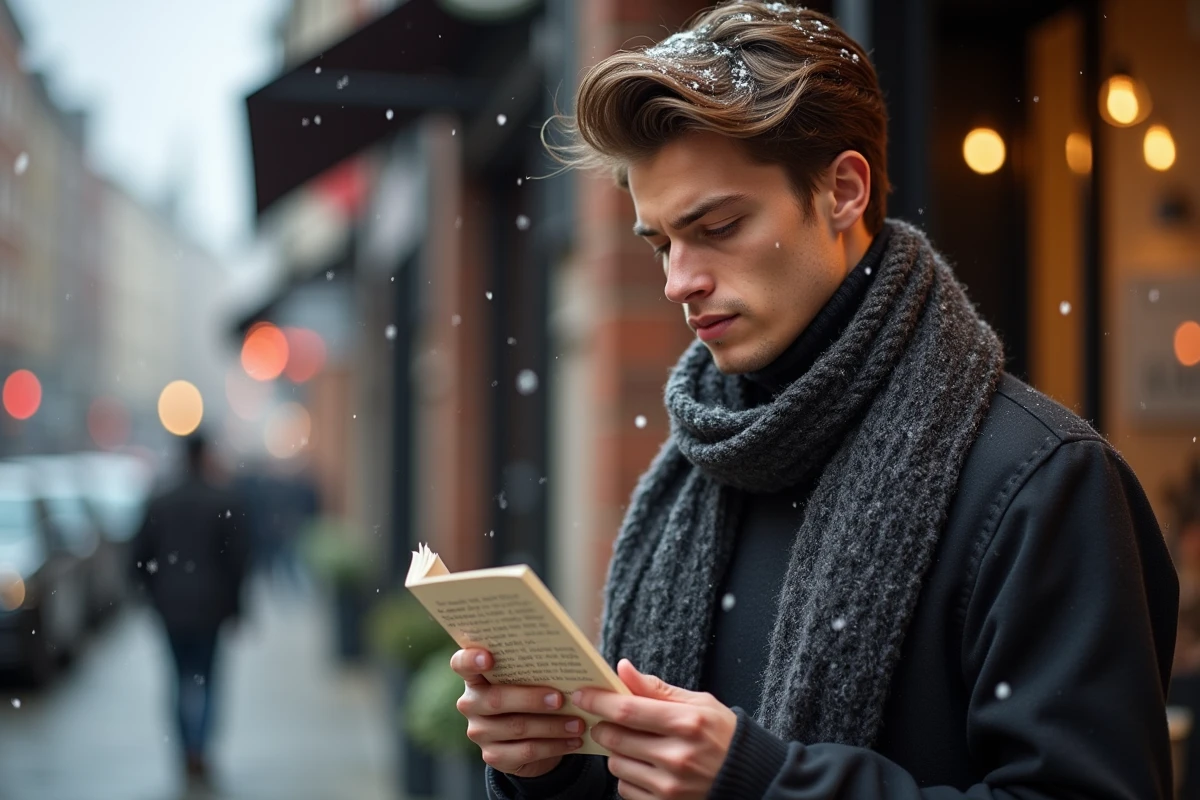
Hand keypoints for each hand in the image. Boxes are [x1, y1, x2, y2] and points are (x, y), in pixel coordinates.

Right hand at [450, 648, 586, 777]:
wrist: (531, 737)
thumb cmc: (533, 692)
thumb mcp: (531, 677)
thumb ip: (537, 665)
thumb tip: (568, 655)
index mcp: (476, 676)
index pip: (461, 663)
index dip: (471, 660)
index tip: (489, 657)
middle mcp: (471, 703)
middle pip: (496, 699)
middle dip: (531, 699)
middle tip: (559, 699)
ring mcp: (479, 731)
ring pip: (516, 727)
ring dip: (551, 725)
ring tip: (577, 723)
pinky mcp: (493, 755)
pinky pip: (525, 751)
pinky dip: (553, 746)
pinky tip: (574, 740)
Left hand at [573, 659, 737, 799]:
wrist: (750, 778)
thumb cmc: (723, 734)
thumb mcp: (698, 704)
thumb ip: (656, 689)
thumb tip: (622, 668)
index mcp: (686, 723)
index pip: (627, 710)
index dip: (598, 700)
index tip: (582, 694)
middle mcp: (677, 757)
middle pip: (615, 738)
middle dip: (603, 725)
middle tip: (606, 718)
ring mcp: (670, 786)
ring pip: (616, 764)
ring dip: (617, 751)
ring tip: (636, 743)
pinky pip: (625, 789)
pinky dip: (628, 775)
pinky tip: (645, 766)